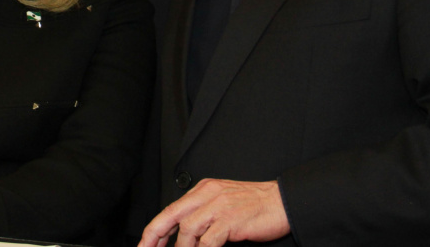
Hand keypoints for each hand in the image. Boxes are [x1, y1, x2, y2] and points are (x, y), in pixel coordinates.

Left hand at [139, 179, 289, 246]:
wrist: (283, 201)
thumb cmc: (256, 205)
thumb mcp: (224, 202)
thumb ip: (204, 213)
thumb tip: (186, 234)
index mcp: (204, 189)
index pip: (172, 208)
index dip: (155, 228)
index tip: (146, 244)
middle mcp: (207, 194)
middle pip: (171, 215)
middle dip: (154, 236)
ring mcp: (218, 206)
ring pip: (187, 229)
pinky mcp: (230, 220)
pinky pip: (208, 241)